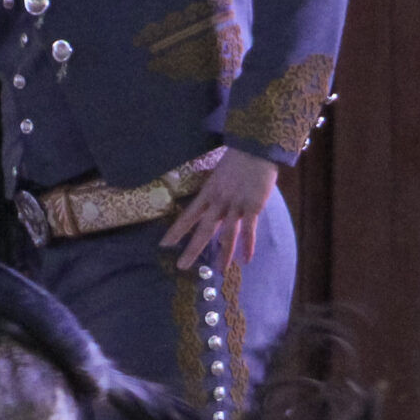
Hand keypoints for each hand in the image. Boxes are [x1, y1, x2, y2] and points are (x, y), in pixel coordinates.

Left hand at [160, 149, 279, 270]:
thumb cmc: (237, 159)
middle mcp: (218, 201)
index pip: (188, 215)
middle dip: (192, 249)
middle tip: (182, 266)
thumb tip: (208, 200)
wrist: (256, 149)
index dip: (176, 230)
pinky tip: (247, 260)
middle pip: (203, 229)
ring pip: (227, 234)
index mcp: (208, 192)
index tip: (164, 244)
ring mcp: (236, 205)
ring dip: (223, 254)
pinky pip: (249, 230)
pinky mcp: (252, 207)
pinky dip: (248, 246)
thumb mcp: (217, 174)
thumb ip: (213, 189)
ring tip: (219, 270)